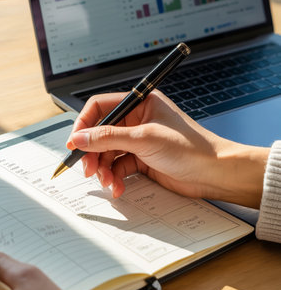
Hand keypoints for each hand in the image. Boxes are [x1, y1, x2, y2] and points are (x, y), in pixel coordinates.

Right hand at [67, 90, 268, 207]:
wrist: (215, 174)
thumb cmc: (191, 148)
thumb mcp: (145, 138)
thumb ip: (108, 137)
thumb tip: (79, 138)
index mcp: (140, 103)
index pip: (100, 107)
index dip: (84, 124)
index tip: (75, 143)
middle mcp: (137, 120)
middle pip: (101, 133)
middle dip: (93, 152)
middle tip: (88, 169)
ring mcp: (138, 140)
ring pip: (107, 152)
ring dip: (103, 168)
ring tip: (107, 181)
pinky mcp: (141, 159)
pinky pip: (118, 166)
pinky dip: (115, 177)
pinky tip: (118, 187)